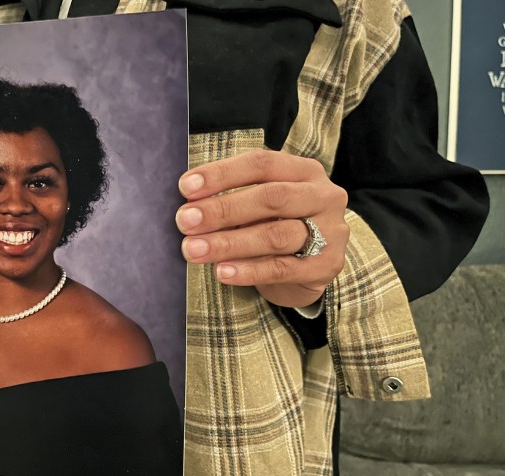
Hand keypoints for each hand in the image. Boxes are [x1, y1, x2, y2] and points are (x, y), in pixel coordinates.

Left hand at [176, 148, 348, 308]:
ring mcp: (329, 232)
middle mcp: (322, 196)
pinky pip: (281, 269)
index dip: (222, 174)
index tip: (186, 187)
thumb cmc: (279, 229)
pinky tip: (222, 272)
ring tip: (194, 250)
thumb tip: (190, 204)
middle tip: (185, 221)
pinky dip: (248, 271)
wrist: (311, 271)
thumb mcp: (261, 207)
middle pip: (270, 198)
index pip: (261, 164)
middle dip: (222, 209)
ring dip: (229, 243)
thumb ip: (235, 200)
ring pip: (274, 235)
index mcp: (304, 171)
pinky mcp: (324, 267)